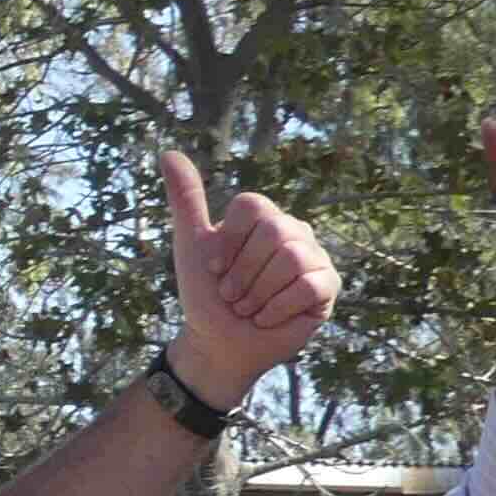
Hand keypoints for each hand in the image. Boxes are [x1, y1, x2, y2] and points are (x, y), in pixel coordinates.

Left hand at [162, 148, 336, 408]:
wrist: (218, 342)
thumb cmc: (206, 293)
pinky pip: (307, 287)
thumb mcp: (191, 245)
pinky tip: (267, 317)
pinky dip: (275, 309)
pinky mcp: (327, 287)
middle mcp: (294, 231)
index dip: (229, 242)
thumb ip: (186, 200)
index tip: (215, 268)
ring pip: (291, 259)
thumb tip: (168, 153)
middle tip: (232, 295)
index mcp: (265, 218)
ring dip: (257, 294)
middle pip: (274, 232)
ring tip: (249, 307)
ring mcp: (315, 258)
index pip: (253, 207)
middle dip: (242, 273)